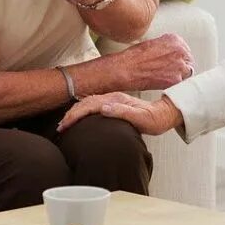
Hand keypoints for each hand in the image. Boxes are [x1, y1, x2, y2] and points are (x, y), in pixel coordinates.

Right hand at [59, 92, 182, 134]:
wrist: (164, 114)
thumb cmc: (154, 119)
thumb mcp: (141, 118)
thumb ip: (122, 112)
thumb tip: (103, 109)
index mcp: (116, 100)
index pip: (89, 105)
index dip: (76, 115)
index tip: (66, 125)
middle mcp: (112, 97)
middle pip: (85, 103)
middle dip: (71, 114)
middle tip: (61, 126)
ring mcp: (112, 99)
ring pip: (87, 103)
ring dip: (74, 112)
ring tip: (65, 122)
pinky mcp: (113, 103)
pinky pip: (92, 105)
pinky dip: (82, 111)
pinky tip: (78, 117)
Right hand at [91, 33, 193, 92]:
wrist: (125, 69)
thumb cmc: (133, 57)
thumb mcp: (151, 43)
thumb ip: (165, 47)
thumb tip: (169, 54)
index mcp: (174, 39)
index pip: (185, 49)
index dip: (179, 57)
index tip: (173, 62)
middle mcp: (180, 50)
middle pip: (188, 61)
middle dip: (181, 66)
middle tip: (170, 71)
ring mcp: (179, 65)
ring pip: (187, 73)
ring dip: (179, 75)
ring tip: (167, 78)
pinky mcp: (175, 79)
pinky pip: (181, 83)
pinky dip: (174, 84)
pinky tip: (165, 83)